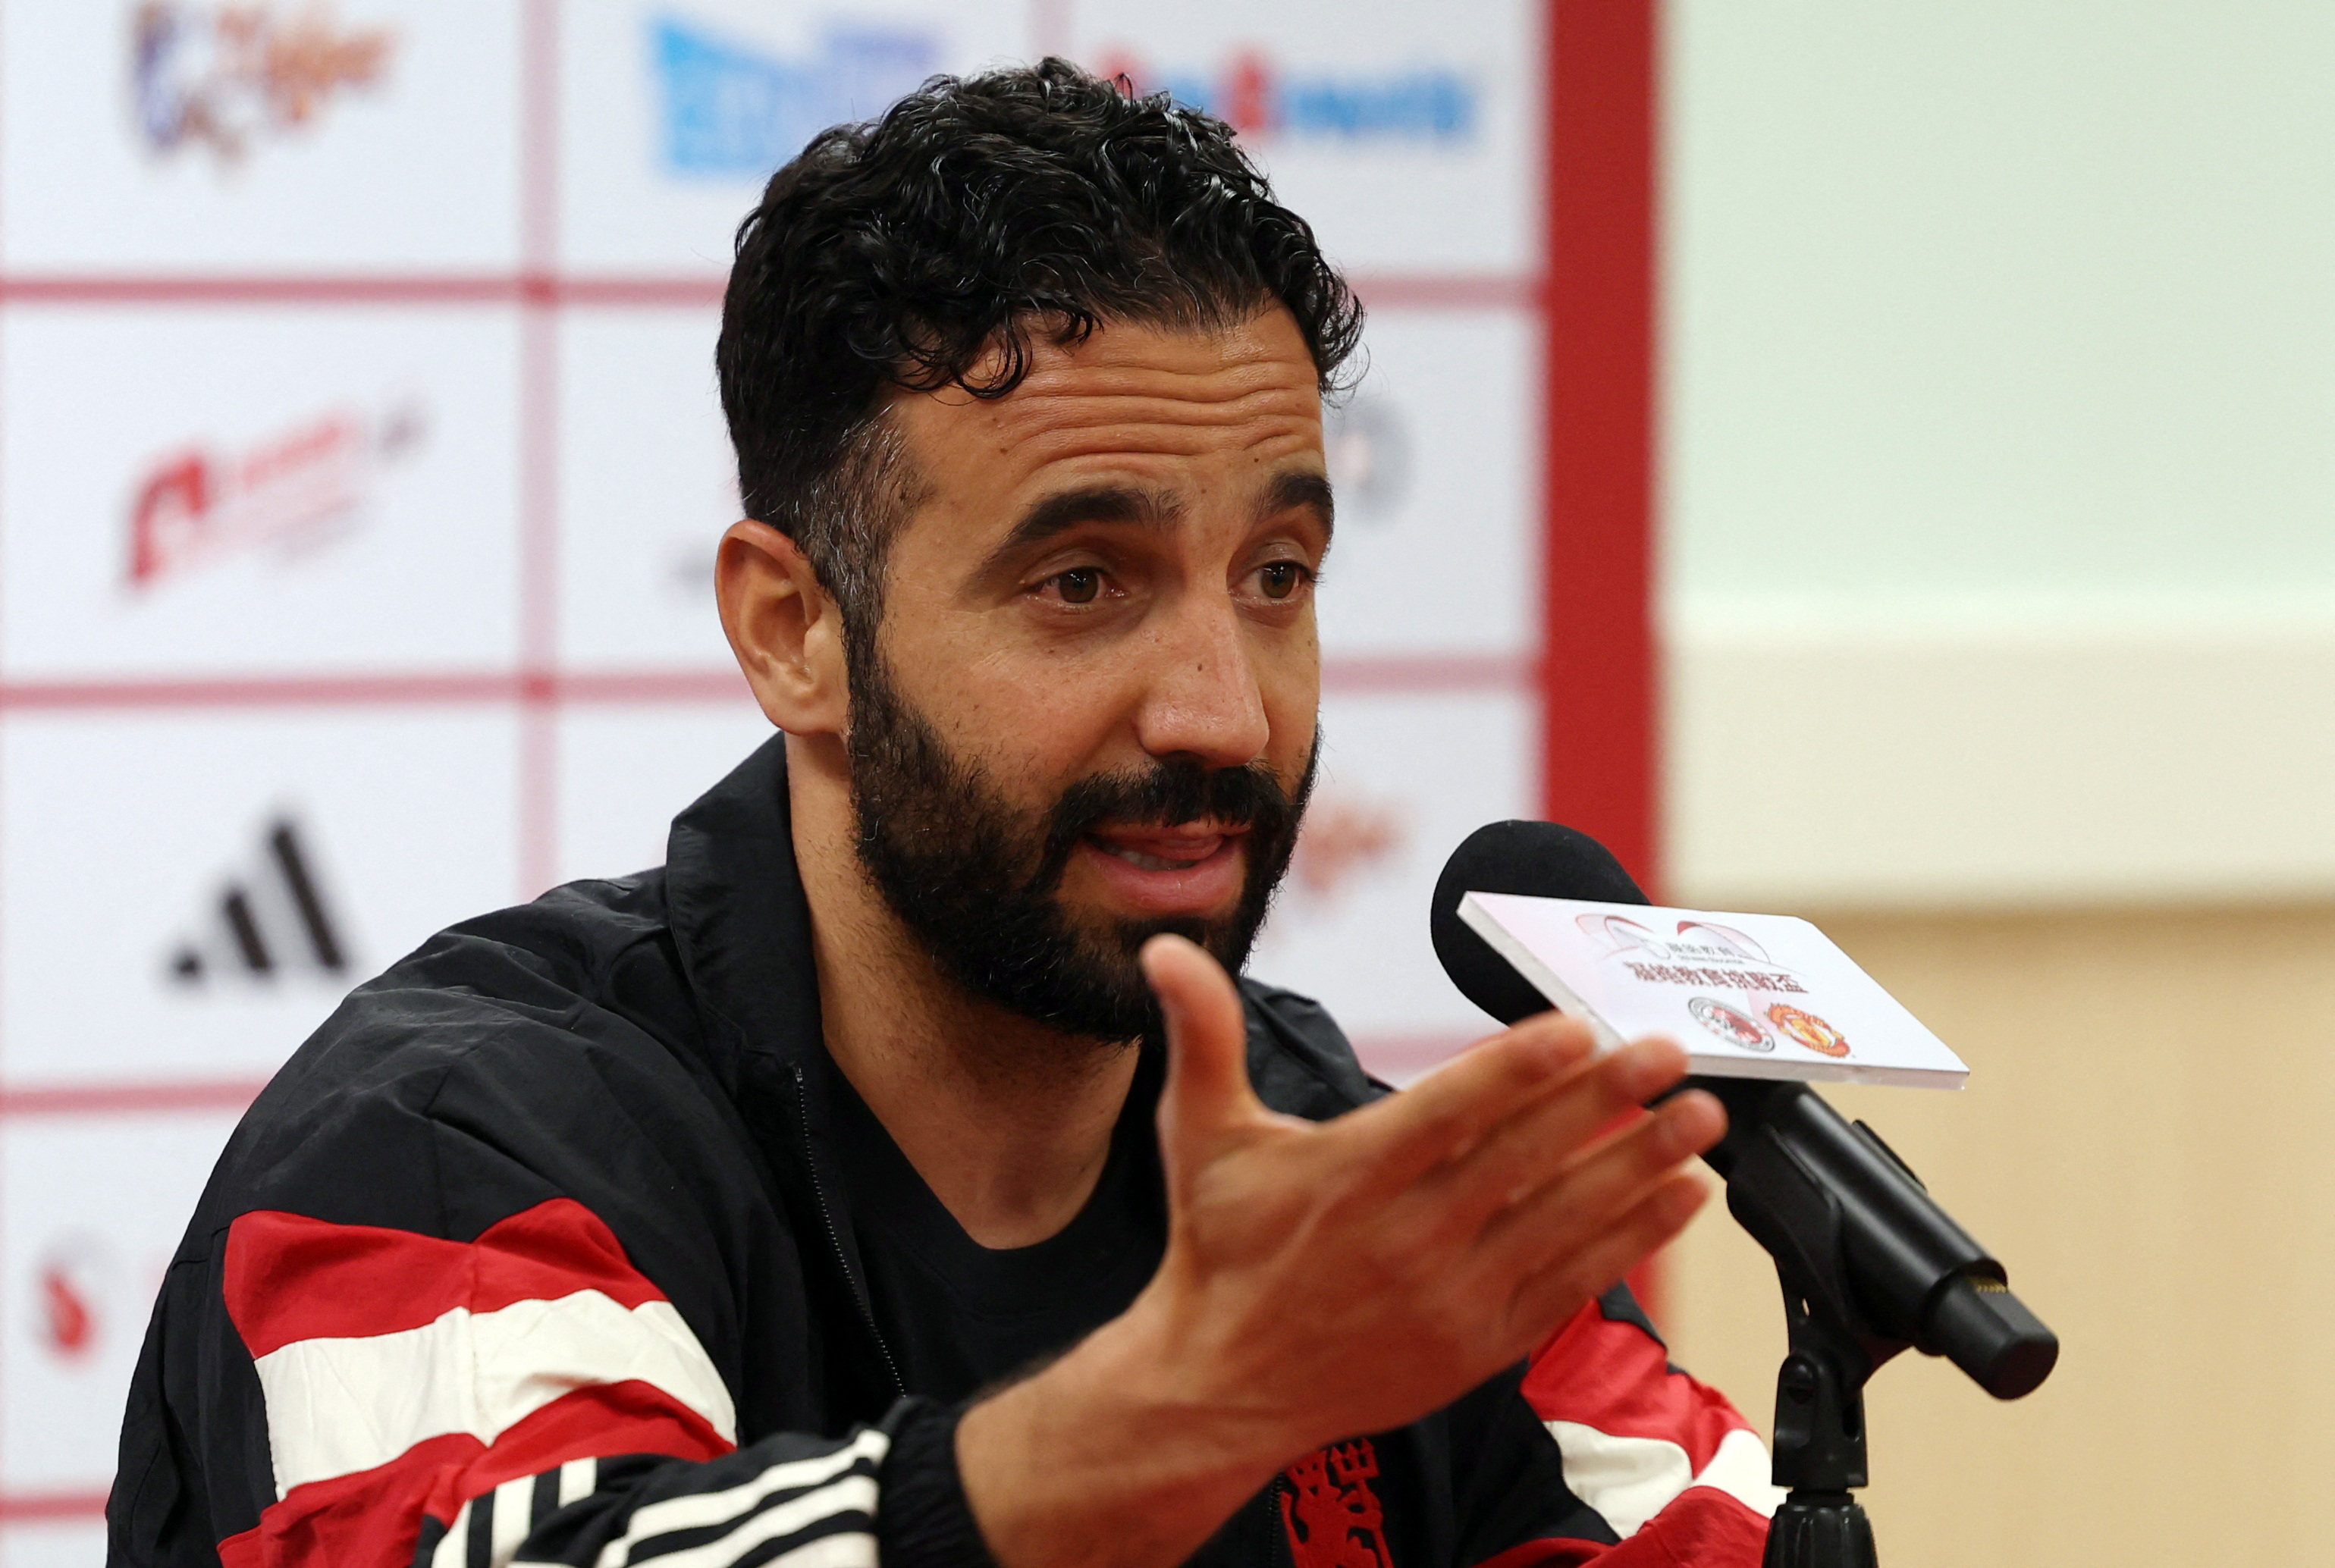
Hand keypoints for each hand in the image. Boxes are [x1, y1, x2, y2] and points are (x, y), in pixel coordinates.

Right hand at [958, 935, 1723, 1567]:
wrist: (1223, 1385)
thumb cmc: (1218, 1248)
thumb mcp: (1197, 1135)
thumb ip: (1201, 1035)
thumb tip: (1165, 948)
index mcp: (1346, 1177)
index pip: (1445, 1112)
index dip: (1513, 1069)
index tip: (1575, 1029)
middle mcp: (1406, 1237)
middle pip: (1524, 1158)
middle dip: (1605, 1101)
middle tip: (1669, 1052)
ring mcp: (1450, 1296)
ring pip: (1562, 1219)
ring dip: (1639, 1164)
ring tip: (1701, 1116)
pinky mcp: (1481, 1343)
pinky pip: (1570, 1283)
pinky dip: (1630, 1240)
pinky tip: (1680, 1198)